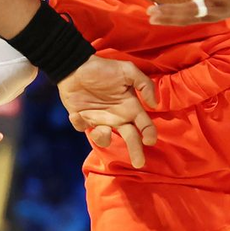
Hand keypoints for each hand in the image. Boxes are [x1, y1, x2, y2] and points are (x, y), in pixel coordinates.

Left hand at [58, 54, 160, 168]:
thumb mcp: (127, 70)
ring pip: (104, 139)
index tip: (149, 141)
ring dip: (102, 137)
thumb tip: (154, 104)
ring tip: (98, 129)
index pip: (144, 124)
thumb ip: (144, 84)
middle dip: (136, 151)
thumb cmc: (103, 68)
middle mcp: (117, 117)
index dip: (149, 134)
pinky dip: (79, 123)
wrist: (75, 66)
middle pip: (130, 139)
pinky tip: (76, 113)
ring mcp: (100, 120)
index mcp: (129, 106)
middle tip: (138, 164)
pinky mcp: (83, 120)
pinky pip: (82, 129)